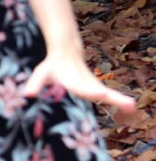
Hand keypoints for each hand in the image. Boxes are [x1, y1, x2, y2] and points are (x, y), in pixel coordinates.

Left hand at [23, 52, 137, 118]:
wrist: (66, 52)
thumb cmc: (52, 66)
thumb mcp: (42, 73)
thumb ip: (35, 83)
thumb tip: (27, 94)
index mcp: (73, 81)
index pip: (83, 88)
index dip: (90, 92)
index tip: (100, 95)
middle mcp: (85, 83)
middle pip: (99, 92)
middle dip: (112, 99)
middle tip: (127, 104)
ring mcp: (93, 85)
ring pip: (108, 94)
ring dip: (120, 101)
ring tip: (132, 107)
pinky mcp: (97, 87)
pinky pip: (110, 96)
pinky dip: (120, 101)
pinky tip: (131, 108)